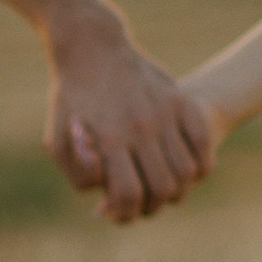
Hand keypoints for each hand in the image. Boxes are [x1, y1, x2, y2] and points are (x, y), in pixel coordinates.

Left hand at [46, 30, 218, 223]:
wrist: (92, 47)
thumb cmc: (71, 99)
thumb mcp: (58, 139)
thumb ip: (78, 174)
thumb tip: (102, 195)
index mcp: (108, 140)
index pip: (128, 195)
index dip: (125, 213)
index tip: (119, 212)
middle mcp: (140, 128)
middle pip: (162, 189)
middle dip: (152, 206)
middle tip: (143, 203)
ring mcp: (163, 114)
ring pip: (187, 172)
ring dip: (178, 189)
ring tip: (164, 189)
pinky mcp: (179, 101)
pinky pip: (203, 143)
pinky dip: (201, 165)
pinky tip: (187, 170)